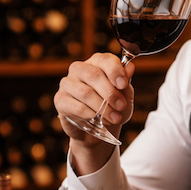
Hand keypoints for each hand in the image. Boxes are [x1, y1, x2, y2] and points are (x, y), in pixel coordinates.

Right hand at [54, 53, 134, 173]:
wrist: (97, 129)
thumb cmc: (111, 107)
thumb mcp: (124, 95)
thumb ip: (126, 82)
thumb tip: (130, 67)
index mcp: (96, 63)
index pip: (104, 59)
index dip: (115, 71)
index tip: (124, 84)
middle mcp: (79, 69)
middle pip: (93, 75)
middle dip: (110, 93)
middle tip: (121, 106)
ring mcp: (67, 83)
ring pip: (85, 92)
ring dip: (102, 107)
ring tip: (114, 117)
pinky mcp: (60, 100)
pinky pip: (76, 106)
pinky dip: (90, 114)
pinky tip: (98, 119)